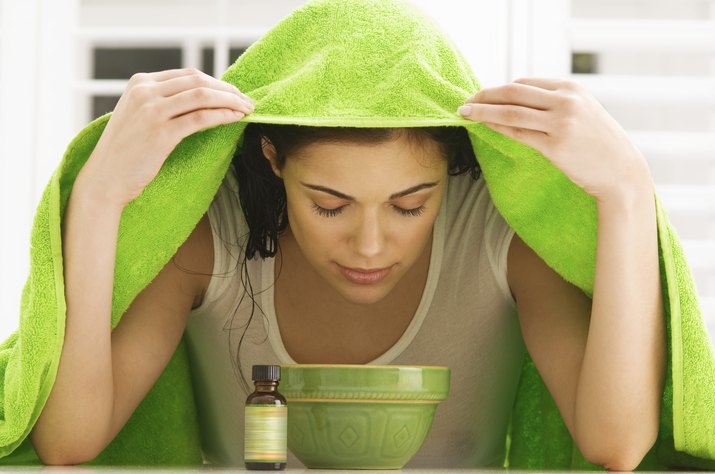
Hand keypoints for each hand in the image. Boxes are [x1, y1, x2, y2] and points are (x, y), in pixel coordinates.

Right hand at [77, 68, 253, 207]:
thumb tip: (199, 98)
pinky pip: (200, 118)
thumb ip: (161, 102)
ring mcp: (152, 111)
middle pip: (198, 81)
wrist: (104, 179)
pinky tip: (235, 119)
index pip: (188, 74)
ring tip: (247, 109)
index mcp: (139, 83)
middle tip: (246, 101)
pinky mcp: (161, 133)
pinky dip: (222, 116)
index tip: (233, 93)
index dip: (216, 82)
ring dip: (230, 101)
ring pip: (202, 96)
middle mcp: (144, 92)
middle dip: (227, 90)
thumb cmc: (125, 152)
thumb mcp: (138, 116)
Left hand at [457, 77, 649, 200]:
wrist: (621, 171)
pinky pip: (518, 134)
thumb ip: (554, 102)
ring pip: (511, 111)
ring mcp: (561, 123)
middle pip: (514, 92)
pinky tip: (483, 126)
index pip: (525, 83)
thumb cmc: (598, 143)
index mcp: (572, 88)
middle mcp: (567, 101)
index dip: (499, 89)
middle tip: (465, 101)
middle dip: (485, 95)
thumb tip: (515, 100)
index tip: (482, 96)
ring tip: (464, 112)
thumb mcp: (582, 111)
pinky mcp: (555, 146)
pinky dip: (497, 127)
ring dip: (483, 110)